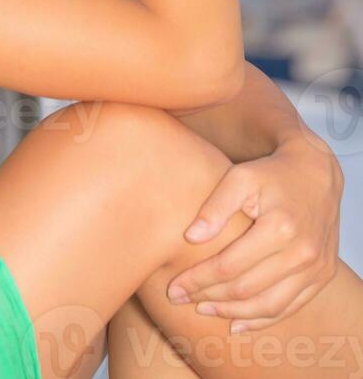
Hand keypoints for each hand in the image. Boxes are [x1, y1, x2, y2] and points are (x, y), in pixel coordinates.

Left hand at [166, 134, 343, 333]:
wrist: (316, 174)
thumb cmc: (271, 174)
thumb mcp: (240, 178)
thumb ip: (215, 207)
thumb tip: (190, 237)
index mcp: (279, 227)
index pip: (229, 265)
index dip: (198, 280)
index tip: (174, 287)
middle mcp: (302, 252)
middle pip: (247, 289)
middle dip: (209, 297)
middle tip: (181, 298)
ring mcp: (316, 268)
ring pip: (269, 305)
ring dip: (233, 313)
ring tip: (204, 309)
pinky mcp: (322, 275)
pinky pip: (291, 307)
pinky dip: (262, 319)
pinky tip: (237, 322)